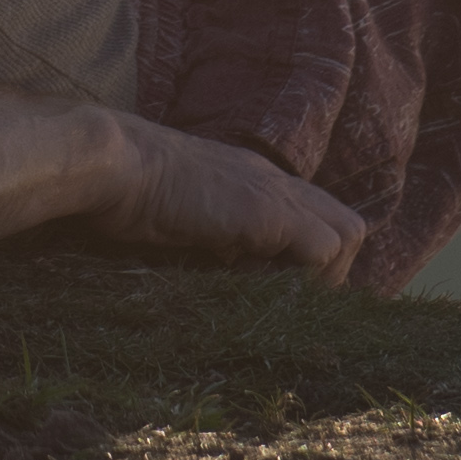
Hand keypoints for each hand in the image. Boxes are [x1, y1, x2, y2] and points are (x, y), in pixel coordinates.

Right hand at [105, 120, 367, 279]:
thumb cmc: (130, 192)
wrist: (112, 163)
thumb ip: (217, 237)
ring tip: (272, 289)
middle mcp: (275, 182)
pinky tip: (255, 281)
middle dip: (329, 272)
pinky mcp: (268, 211)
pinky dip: (302, 277)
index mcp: (256, 182)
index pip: (318, 219)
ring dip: (320, 274)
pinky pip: (322, 251)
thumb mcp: (187, 218)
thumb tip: (230, 276)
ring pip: (348, 235)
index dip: (310, 261)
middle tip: (285, 295)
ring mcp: (275, 193)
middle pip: (347, 226)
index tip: (278, 287)